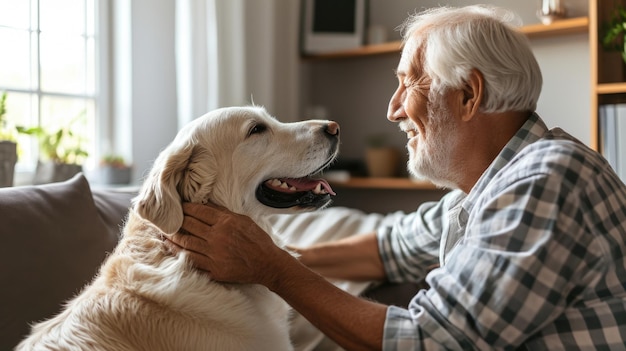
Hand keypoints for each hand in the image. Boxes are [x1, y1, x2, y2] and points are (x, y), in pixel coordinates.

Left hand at [167, 202, 289, 285]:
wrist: (267, 264)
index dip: (186, 208)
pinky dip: (179, 254)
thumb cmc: (257, 240)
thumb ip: (224, 213)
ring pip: (186, 244)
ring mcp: (214, 255)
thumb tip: (205, 205)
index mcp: (226, 223)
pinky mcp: (214, 270)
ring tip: (164, 233)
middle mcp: (217, 238)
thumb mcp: (244, 220)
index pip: (199, 212)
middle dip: (176, 220)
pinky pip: (191, 261)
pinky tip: (172, 249)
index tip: (178, 205)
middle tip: (166, 218)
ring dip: (172, 237)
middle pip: (189, 226)